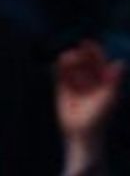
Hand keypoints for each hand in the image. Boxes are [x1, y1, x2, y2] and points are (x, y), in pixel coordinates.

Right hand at [54, 40, 122, 154]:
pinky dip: (58, 71)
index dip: (93, 51)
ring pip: (71, 68)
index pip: (97, 60)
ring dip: (68, 62)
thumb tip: (120, 62)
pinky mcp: (63, 91)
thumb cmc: (99, 116)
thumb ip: (114, 79)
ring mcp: (76, 84)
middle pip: (84, 62)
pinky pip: (60, 78)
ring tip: (64, 58)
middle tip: (74, 54)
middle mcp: (90, 78)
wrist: (82, 132)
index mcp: (102, 77)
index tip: (86, 43)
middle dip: (79, 56)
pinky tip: (55, 65)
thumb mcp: (109, 96)